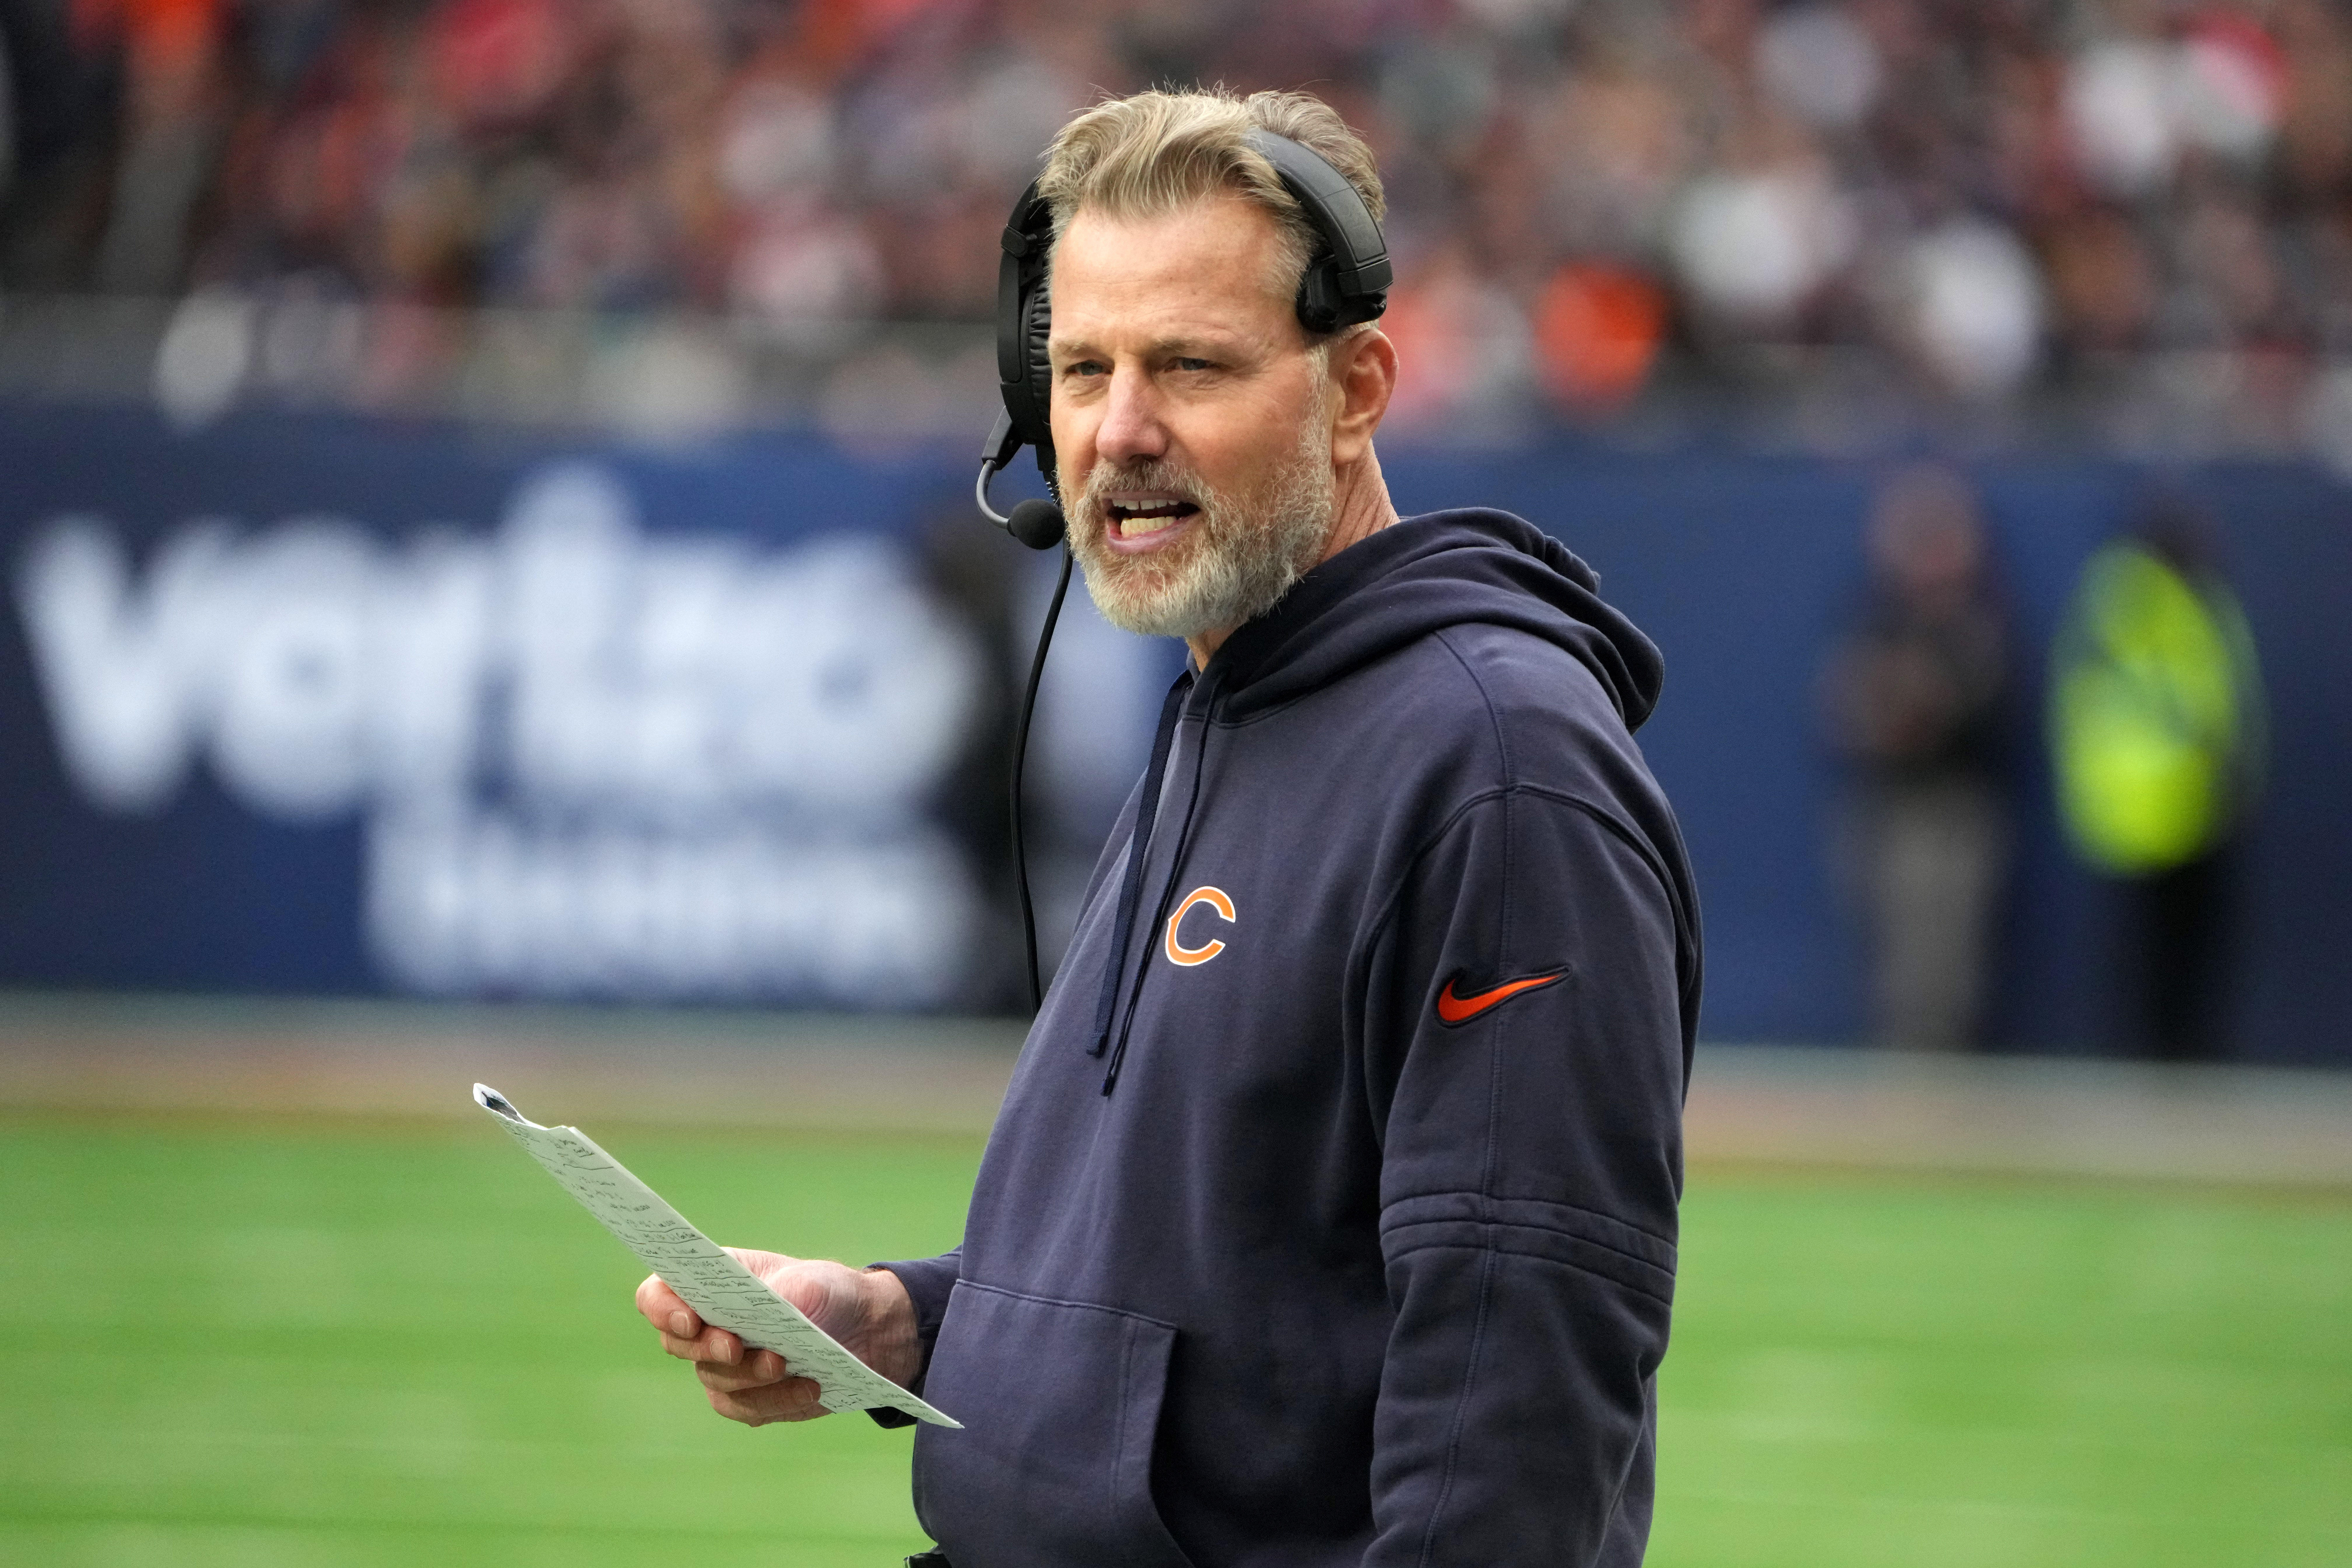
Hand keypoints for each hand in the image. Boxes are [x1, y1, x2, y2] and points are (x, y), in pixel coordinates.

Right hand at [635, 1249, 918, 1426]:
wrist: (862, 1329)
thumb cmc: (826, 1292)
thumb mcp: (809, 1282)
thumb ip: (777, 1296)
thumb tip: (758, 1318)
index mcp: (711, 1283)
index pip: (657, 1295)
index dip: (662, 1309)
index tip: (690, 1319)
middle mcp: (707, 1325)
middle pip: (678, 1344)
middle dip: (708, 1348)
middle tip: (738, 1346)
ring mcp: (724, 1366)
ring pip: (715, 1381)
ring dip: (750, 1376)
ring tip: (786, 1363)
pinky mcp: (748, 1398)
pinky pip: (745, 1409)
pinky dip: (777, 1400)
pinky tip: (810, 1388)